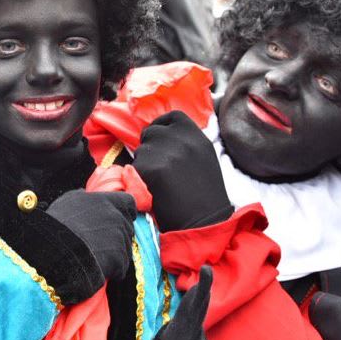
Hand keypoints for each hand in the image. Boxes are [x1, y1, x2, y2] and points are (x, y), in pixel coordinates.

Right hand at [45, 190, 134, 281]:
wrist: (53, 252)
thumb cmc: (55, 226)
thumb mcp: (66, 202)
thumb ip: (82, 196)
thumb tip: (86, 193)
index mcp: (105, 201)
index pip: (129, 202)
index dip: (126, 212)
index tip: (120, 218)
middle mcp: (116, 217)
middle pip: (127, 227)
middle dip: (117, 236)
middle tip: (100, 244)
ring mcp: (119, 238)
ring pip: (124, 248)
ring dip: (113, 254)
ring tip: (93, 257)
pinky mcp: (119, 258)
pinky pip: (121, 267)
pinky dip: (112, 271)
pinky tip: (96, 269)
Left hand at [133, 110, 231, 231]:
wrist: (204, 222)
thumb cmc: (205, 197)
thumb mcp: (204, 159)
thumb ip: (186, 143)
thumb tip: (163, 134)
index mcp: (197, 136)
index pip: (172, 116)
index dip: (161, 125)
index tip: (159, 137)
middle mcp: (181, 139)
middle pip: (151, 132)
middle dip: (150, 146)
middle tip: (157, 167)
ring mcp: (165, 152)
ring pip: (141, 150)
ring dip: (144, 163)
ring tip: (160, 183)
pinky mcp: (150, 167)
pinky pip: (135, 167)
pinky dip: (139, 179)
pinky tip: (154, 191)